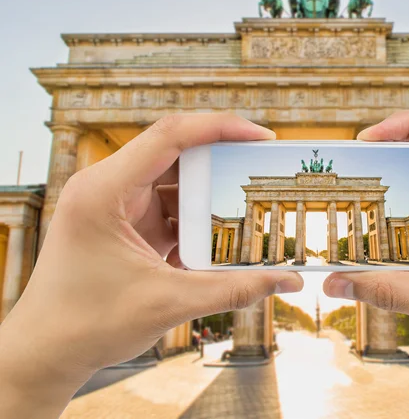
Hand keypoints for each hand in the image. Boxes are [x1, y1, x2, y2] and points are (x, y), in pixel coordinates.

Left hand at [0, 114, 302, 418]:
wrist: (46, 351)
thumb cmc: (88, 324)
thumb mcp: (168, 303)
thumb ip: (234, 289)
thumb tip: (289, 279)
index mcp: (104, 190)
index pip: (170, 135)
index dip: (220, 128)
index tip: (261, 137)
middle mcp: (107, 187)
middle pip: (176, 154)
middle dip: (221, 163)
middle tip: (263, 172)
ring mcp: (115, 204)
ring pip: (174, 182)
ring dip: (208, 196)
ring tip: (246, 209)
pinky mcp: (124, 222)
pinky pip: (168, 207)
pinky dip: (194, 219)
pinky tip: (217, 238)